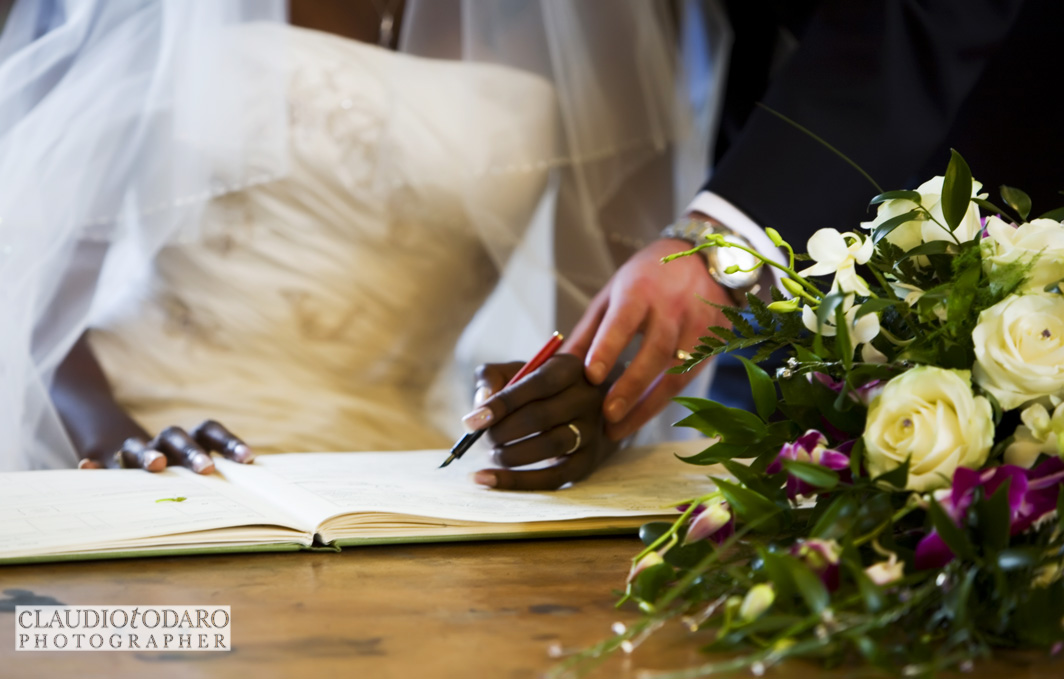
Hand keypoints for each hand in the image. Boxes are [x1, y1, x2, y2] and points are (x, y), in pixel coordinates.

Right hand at [78, 420, 253, 473]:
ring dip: (147, 455)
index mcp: (190, 438)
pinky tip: (88, 467)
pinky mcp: (107, 459)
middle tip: (207, 470)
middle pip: (177, 437)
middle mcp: (163, 441)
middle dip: (192, 453)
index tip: (247, 459)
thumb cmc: (174, 465)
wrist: (127, 445)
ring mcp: (135, 449)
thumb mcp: (192, 467)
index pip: (211, 431)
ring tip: (156, 465)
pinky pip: (100, 461)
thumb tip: (255, 488)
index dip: (229, 443)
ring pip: (139, 446)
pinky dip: (94, 465)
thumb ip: (218, 475)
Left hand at [463, 354, 615, 490]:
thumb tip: (482, 402)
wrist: (571, 409)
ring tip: (492, 453)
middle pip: (542, 416)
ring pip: (550, 445)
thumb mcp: (513, 371)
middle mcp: (588, 397)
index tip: (472, 421)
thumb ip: (491, 376)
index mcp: (569, 368)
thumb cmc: (533, 388)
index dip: (503, 402)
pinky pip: (553, 477)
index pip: (538, 383)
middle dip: (504, 430)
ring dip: (511, 454)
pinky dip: (517, 482)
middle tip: (483, 437)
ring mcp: (592, 431)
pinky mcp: (587, 462)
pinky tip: (488, 479)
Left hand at [566, 238, 732, 440]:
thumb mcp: (612, 293)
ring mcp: (698, 327)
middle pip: (655, 352)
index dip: (608, 349)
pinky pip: (688, 379)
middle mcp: (673, 308)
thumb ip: (588, 331)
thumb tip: (556, 367)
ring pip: (676, 372)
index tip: (591, 376)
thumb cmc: (647, 278)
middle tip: (607, 416)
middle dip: (631, 386)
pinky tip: (640, 417)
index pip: (624, 321)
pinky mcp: (714, 345)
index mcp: (641, 290)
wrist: (705, 260)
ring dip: (647, 405)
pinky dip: (663, 401)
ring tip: (618, 429)